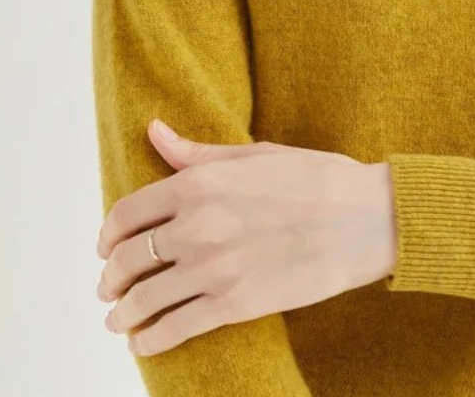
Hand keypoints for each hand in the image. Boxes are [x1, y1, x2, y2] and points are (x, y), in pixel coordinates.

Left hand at [95, 119, 396, 356]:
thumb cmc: (318, 178)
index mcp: (200, 183)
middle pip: (127, 259)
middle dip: (110, 277)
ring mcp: (214, 267)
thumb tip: (155, 132)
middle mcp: (197, 225)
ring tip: (119, 320)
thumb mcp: (256, 154)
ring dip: (121, 314)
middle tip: (111, 286)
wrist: (366, 217)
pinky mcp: (234, 304)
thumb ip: (199, 152)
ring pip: (142, 301)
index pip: (126, 214)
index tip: (108, 247)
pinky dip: (148, 342)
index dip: (109, 235)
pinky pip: (173, 329)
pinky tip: (144, 343)